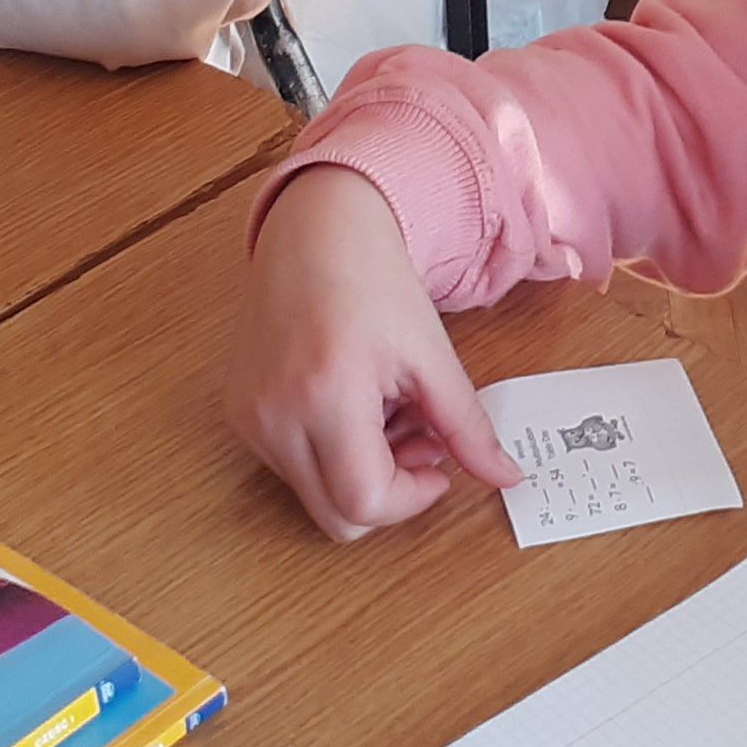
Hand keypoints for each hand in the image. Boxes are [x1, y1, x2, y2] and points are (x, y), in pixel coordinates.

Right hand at [224, 165, 520, 540]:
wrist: (315, 230)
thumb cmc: (374, 282)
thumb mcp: (432, 356)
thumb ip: (468, 427)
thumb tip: (507, 477)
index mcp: (325, 395)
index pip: (365, 501)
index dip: (412, 499)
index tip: (440, 465)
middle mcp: (274, 416)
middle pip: (336, 516)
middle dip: (388, 493)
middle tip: (419, 439)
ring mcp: (249, 418)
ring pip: (315, 494)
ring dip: (359, 472)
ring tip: (386, 410)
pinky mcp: (239, 413)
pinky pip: (290, 466)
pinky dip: (329, 453)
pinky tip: (350, 402)